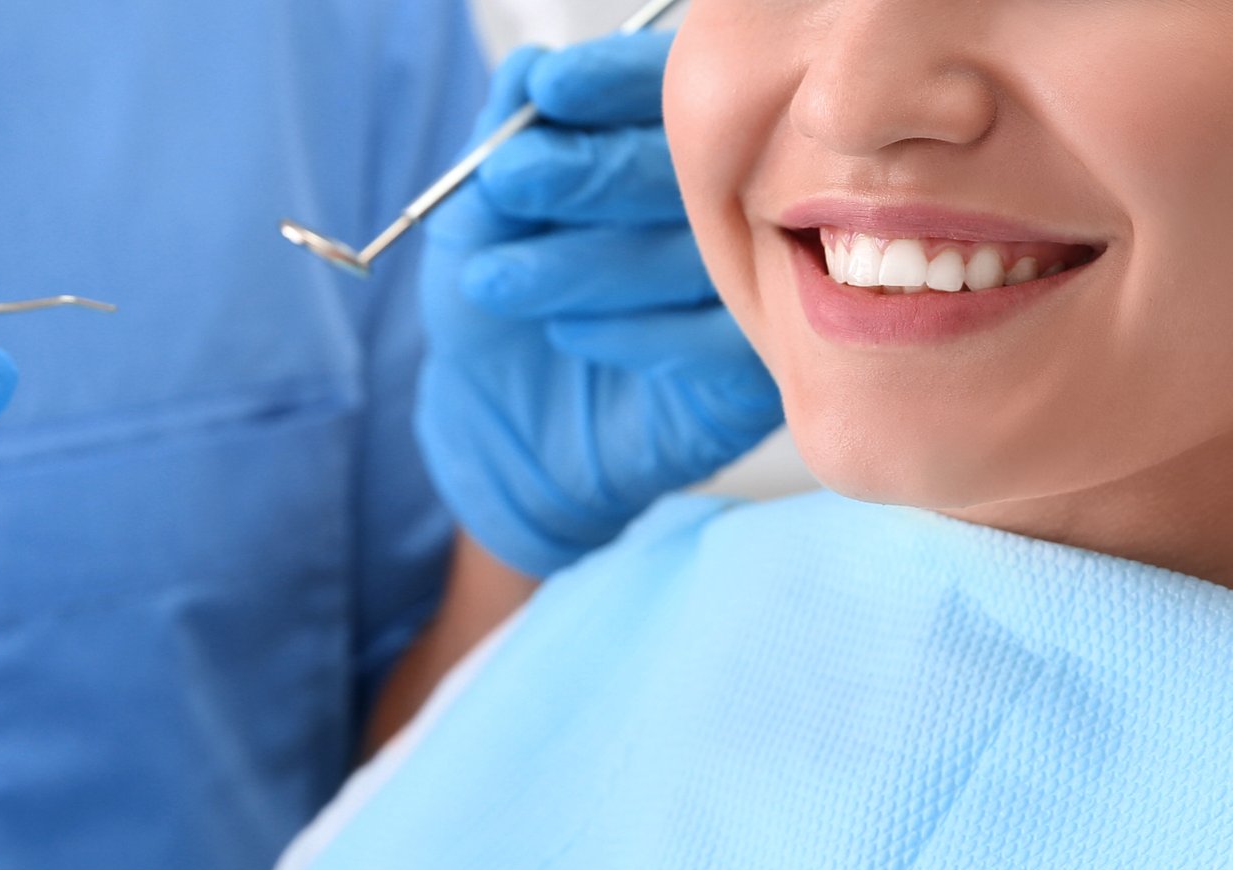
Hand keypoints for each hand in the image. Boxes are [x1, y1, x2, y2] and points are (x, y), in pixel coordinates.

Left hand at [417, 31, 782, 577]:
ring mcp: (757, 293)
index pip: (674, 95)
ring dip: (584, 261)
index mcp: (674, 156)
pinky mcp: (756, 378)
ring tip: (498, 281)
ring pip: (696, 253)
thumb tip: (528, 69)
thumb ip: (502, 140)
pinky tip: (568, 335)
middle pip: (695, 168)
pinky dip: (629, 330)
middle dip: (590, 170)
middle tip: (510, 180)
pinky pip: (714, 338)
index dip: (617, 83)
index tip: (552, 91)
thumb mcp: (475, 221)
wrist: (496, 437)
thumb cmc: (496, 315)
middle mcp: (733, 214)